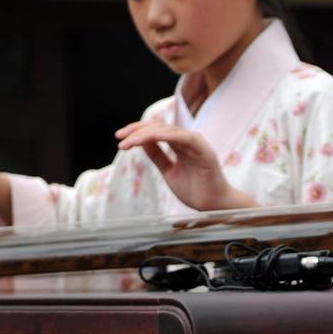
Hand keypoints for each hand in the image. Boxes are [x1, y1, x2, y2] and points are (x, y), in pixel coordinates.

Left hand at [115, 121, 254, 210]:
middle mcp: (187, 141)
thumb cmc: (195, 191)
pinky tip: (149, 138)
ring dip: (145, 134)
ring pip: (168, 130)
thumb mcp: (168, 172)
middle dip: (136, 130)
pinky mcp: (203, 150)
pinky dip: (165, 135)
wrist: (213, 206)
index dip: (137, 132)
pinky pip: (183, 137)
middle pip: (159, 127)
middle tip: (119, 138)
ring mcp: (196, 144)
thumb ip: (157, 156)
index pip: (156, 131)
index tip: (119, 139)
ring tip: (128, 142)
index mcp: (180, 145)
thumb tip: (140, 142)